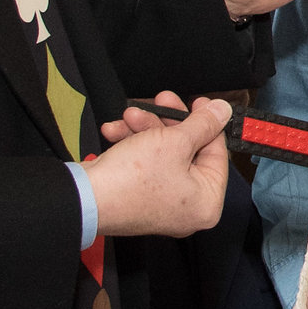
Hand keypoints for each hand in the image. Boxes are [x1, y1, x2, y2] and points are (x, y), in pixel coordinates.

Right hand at [88, 96, 230, 238]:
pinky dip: (132, 144)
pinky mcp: (139, 196)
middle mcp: (187, 207)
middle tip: (162, 100)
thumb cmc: (132, 180)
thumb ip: (203, 123)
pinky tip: (116, 131)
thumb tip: (222, 111)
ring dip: (145, 129)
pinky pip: (145, 164)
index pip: (216, 152)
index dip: (207, 122)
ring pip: (162, 153)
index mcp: (206, 202)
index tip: (198, 102)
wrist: (84, 197)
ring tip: (130, 115)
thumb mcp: (174, 141)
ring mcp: (161, 203)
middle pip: (188, 150)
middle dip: (167, 122)